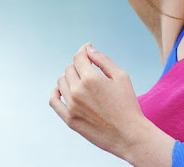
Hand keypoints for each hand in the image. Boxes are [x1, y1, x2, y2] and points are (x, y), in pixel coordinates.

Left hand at [50, 43, 147, 160]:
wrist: (128, 134)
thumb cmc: (128, 104)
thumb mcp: (121, 76)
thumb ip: (103, 60)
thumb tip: (88, 49)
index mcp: (91, 79)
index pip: (78, 57)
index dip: (83, 51)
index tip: (87, 50)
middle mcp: (78, 91)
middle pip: (69, 68)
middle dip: (79, 65)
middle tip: (90, 68)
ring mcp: (71, 106)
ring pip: (61, 82)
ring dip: (70, 77)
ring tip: (81, 80)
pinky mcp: (69, 119)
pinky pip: (54, 101)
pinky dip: (56, 92)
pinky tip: (63, 90)